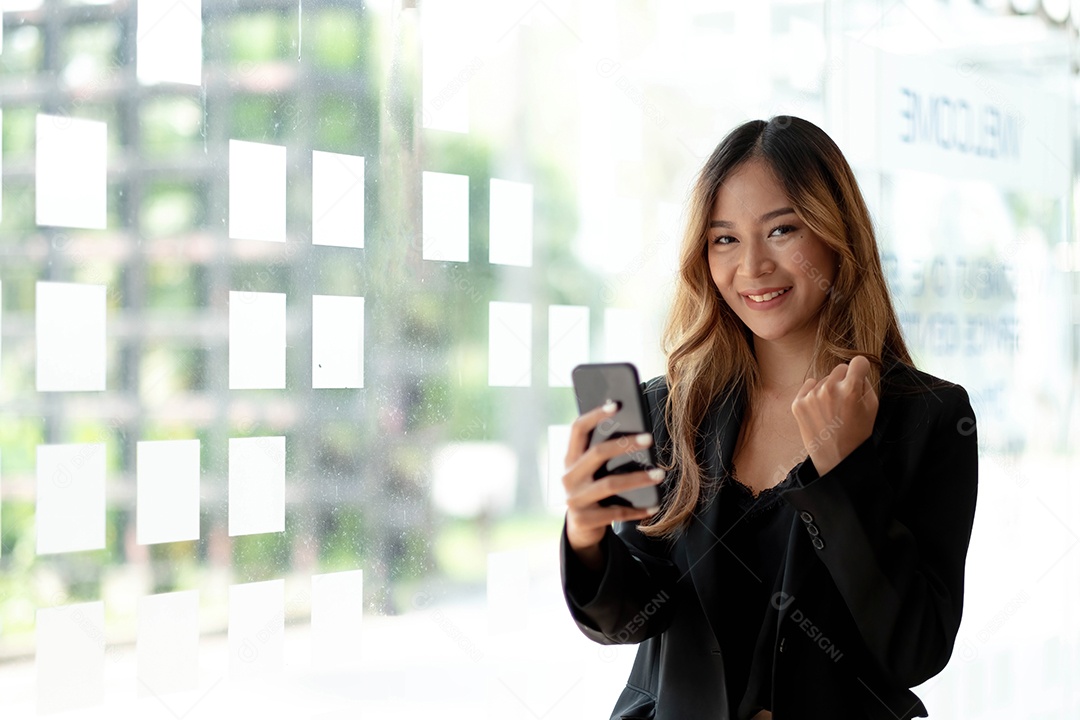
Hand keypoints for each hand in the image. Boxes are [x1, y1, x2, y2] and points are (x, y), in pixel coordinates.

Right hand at [563, 402, 662, 570]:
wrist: (582, 529)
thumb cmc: (595, 490)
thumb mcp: (594, 471)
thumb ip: (605, 454)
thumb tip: (638, 432)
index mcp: (570, 458)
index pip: (577, 429)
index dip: (595, 415)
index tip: (616, 404)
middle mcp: (569, 477)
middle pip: (597, 453)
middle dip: (625, 444)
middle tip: (650, 439)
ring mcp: (574, 499)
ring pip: (609, 484)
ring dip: (638, 478)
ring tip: (661, 474)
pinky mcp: (584, 520)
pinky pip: (616, 513)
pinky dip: (637, 510)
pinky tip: (655, 506)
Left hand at [791, 355, 878, 475]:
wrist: (836, 458)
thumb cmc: (858, 432)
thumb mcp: (872, 406)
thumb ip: (865, 382)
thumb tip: (855, 369)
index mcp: (850, 389)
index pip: (858, 361)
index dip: (861, 369)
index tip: (860, 376)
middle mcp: (829, 389)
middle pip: (840, 368)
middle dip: (845, 380)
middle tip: (845, 400)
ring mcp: (811, 396)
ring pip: (824, 378)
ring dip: (829, 389)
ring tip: (833, 410)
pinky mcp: (798, 403)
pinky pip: (809, 384)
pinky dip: (814, 393)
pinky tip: (821, 409)